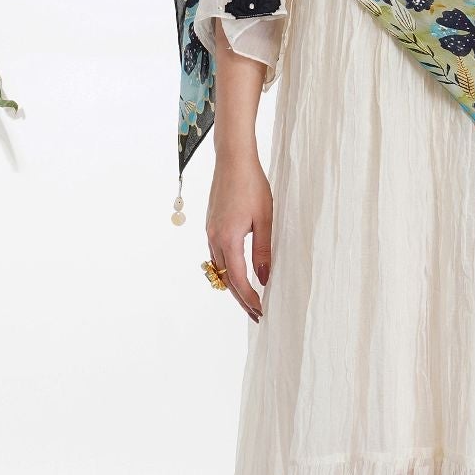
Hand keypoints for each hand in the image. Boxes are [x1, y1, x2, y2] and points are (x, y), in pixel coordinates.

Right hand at [204, 153, 272, 321]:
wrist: (233, 160)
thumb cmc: (252, 186)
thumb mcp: (265, 220)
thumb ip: (263, 251)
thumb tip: (263, 279)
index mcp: (228, 238)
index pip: (237, 278)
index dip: (249, 297)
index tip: (261, 310)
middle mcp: (214, 238)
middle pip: (224, 278)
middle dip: (241, 298)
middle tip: (256, 314)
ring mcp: (210, 232)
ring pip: (218, 268)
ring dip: (233, 286)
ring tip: (250, 299)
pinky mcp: (211, 226)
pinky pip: (216, 256)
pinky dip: (226, 270)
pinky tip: (237, 273)